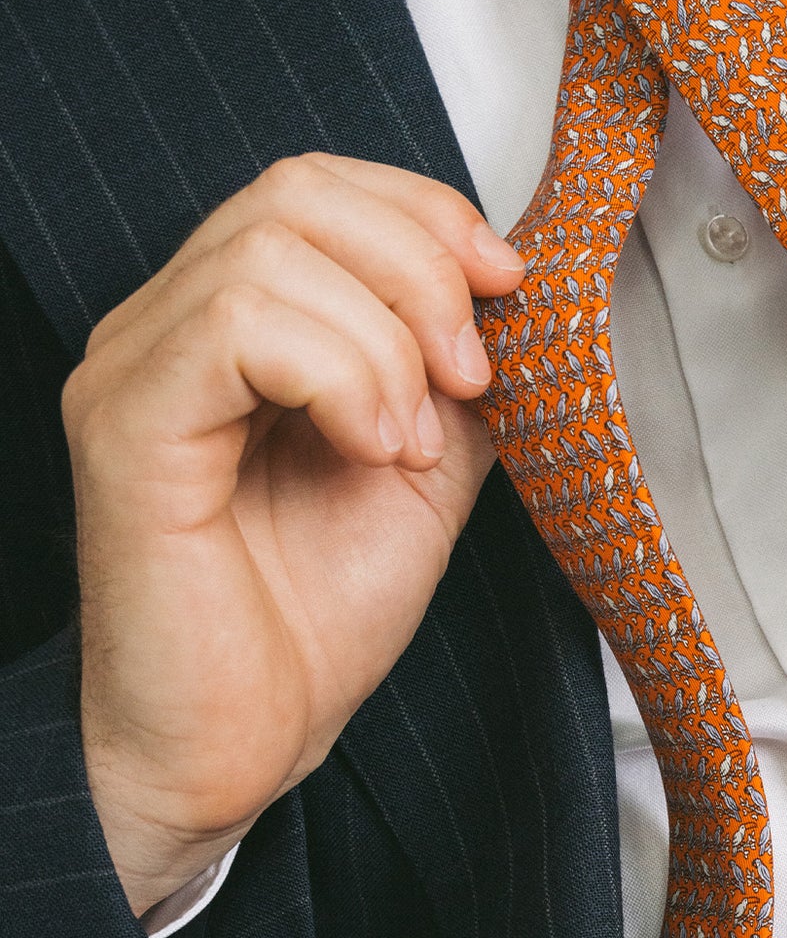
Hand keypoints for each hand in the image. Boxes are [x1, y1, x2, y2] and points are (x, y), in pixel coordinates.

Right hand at [64, 156, 524, 917]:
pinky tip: (370, 451)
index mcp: (231, 328)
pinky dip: (341, 376)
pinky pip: (239, 325)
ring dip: (387, 344)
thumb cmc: (305, 628)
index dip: (426, 217)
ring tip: (406, 446)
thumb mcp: (421, 474)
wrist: (237, 747)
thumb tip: (509, 300)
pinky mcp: (127, 424)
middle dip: (421, 270)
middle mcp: (167, 329)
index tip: (505, 292)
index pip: (316, 190)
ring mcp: (136, 369)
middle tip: (469, 379)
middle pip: (296, 194)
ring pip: (273, 251)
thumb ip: (451, 379)